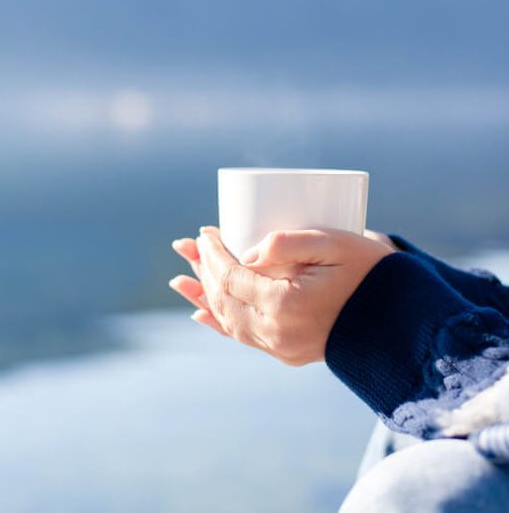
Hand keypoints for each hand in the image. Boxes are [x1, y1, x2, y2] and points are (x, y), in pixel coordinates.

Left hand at [171, 227, 392, 365]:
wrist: (403, 323)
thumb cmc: (372, 274)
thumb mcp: (335, 244)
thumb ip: (287, 242)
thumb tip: (246, 253)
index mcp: (285, 305)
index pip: (231, 277)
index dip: (213, 253)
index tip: (206, 231)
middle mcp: (277, 333)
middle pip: (223, 299)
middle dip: (202, 269)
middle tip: (189, 244)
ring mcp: (281, 348)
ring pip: (227, 320)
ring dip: (204, 295)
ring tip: (182, 276)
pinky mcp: (287, 353)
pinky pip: (242, 337)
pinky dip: (219, 322)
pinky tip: (200, 312)